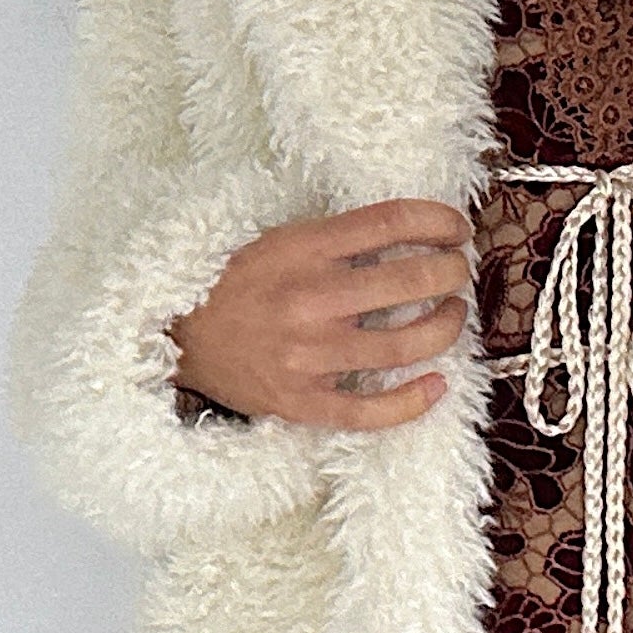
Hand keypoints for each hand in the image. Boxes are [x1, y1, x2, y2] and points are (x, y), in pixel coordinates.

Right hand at [168, 200, 470, 430]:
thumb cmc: (234, 285)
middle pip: (413, 279)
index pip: (392, 222)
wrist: (176, 337)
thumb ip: (337, 238)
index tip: (457, 228)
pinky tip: (437, 383)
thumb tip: (409, 233)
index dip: (439, 221)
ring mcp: (309, 355)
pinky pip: (372, 411)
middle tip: (456, 271)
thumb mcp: (279, 240)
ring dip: (446, 326)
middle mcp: (311, 299)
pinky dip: (415, 400)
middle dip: (452, 272)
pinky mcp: (303, 402)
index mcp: (303, 249)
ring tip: (451, 314)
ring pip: (407, 344)